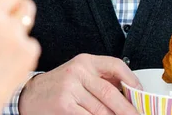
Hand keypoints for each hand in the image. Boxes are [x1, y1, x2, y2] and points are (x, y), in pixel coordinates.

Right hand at [19, 54, 141, 114]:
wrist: (30, 95)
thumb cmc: (58, 87)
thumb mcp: (79, 76)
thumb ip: (100, 80)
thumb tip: (129, 95)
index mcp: (85, 61)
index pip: (115, 65)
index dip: (132, 80)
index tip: (141, 93)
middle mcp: (77, 71)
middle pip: (110, 93)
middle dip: (128, 109)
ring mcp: (70, 88)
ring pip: (101, 110)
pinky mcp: (64, 105)